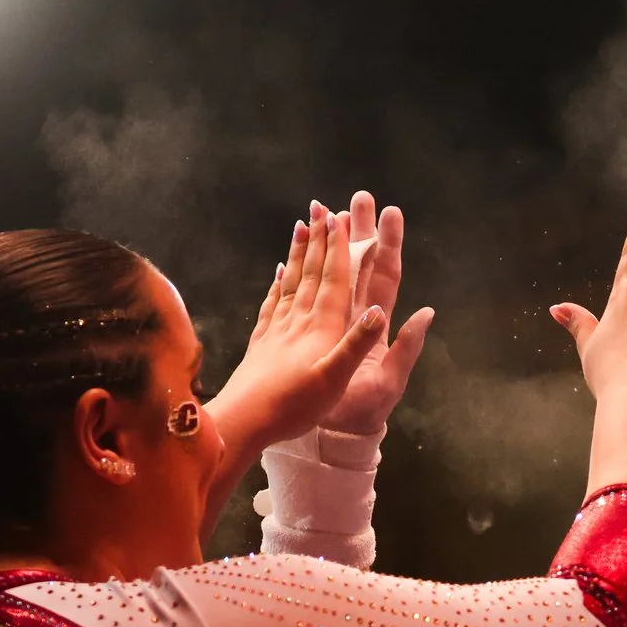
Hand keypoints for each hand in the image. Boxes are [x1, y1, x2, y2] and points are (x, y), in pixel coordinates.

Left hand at [208, 203, 389, 455]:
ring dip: (298, 253)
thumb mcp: (335, 379)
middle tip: (320, 207)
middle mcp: (299, 321)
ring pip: (291, 282)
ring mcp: (277, 328)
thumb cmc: (294, 405)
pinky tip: (279, 270)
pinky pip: (272, 303)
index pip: (333, 280)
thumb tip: (381, 310)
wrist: (245, 420)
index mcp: (322, 329)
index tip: (338, 218)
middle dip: (318, 239)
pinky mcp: (262, 341)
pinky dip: (278, 282)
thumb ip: (357, 344)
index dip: (338, 249)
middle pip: (312, 273)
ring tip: (300, 226)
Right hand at [319, 191, 435, 434]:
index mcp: (377, 324)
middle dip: (360, 231)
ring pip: (335, 273)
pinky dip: (304, 271)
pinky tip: (297, 253)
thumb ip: (408, 347)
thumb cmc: (364, 412)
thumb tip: (428, 312)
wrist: (335, 434)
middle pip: (361, 265)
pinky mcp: (314, 331)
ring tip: (326, 211)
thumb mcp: (390, 381)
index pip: (385, 276)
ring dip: (332, 243)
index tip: (389, 212)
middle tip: (357, 197)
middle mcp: (358, 317)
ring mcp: (335, 321)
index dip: (388, 244)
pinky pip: (309, 293)